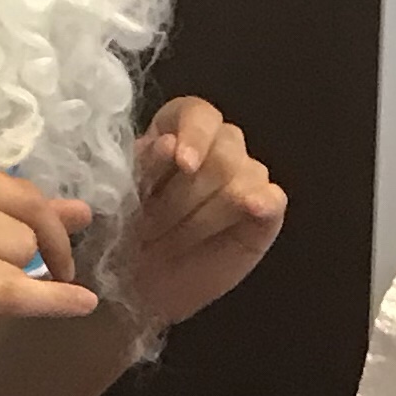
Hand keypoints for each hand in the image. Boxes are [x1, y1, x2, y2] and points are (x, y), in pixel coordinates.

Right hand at [0, 157, 99, 391]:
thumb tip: (80, 210)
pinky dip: (56, 302)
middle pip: (26, 228)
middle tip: (26, 284)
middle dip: (32, 260)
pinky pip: (19, 293)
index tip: (57, 249)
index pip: (16, 190)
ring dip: (13, 288)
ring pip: (21, 263)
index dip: (45, 223)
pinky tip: (81, 305)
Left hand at [123, 97, 285, 329]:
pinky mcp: (265, 211)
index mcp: (179, 130)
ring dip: (204, 216)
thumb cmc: (128, 231)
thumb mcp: (121, 194)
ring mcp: (246, 177)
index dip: (193, 135)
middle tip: (152, 228)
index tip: (182, 164)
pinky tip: (252, 208)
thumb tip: (170, 144)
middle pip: (222, 151)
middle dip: (185, 195)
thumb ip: (144, 165)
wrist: (139, 282)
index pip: (198, 114)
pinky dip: (263, 202)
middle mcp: (218, 145)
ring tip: (174, 240)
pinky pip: (273, 198)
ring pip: (242, 178)